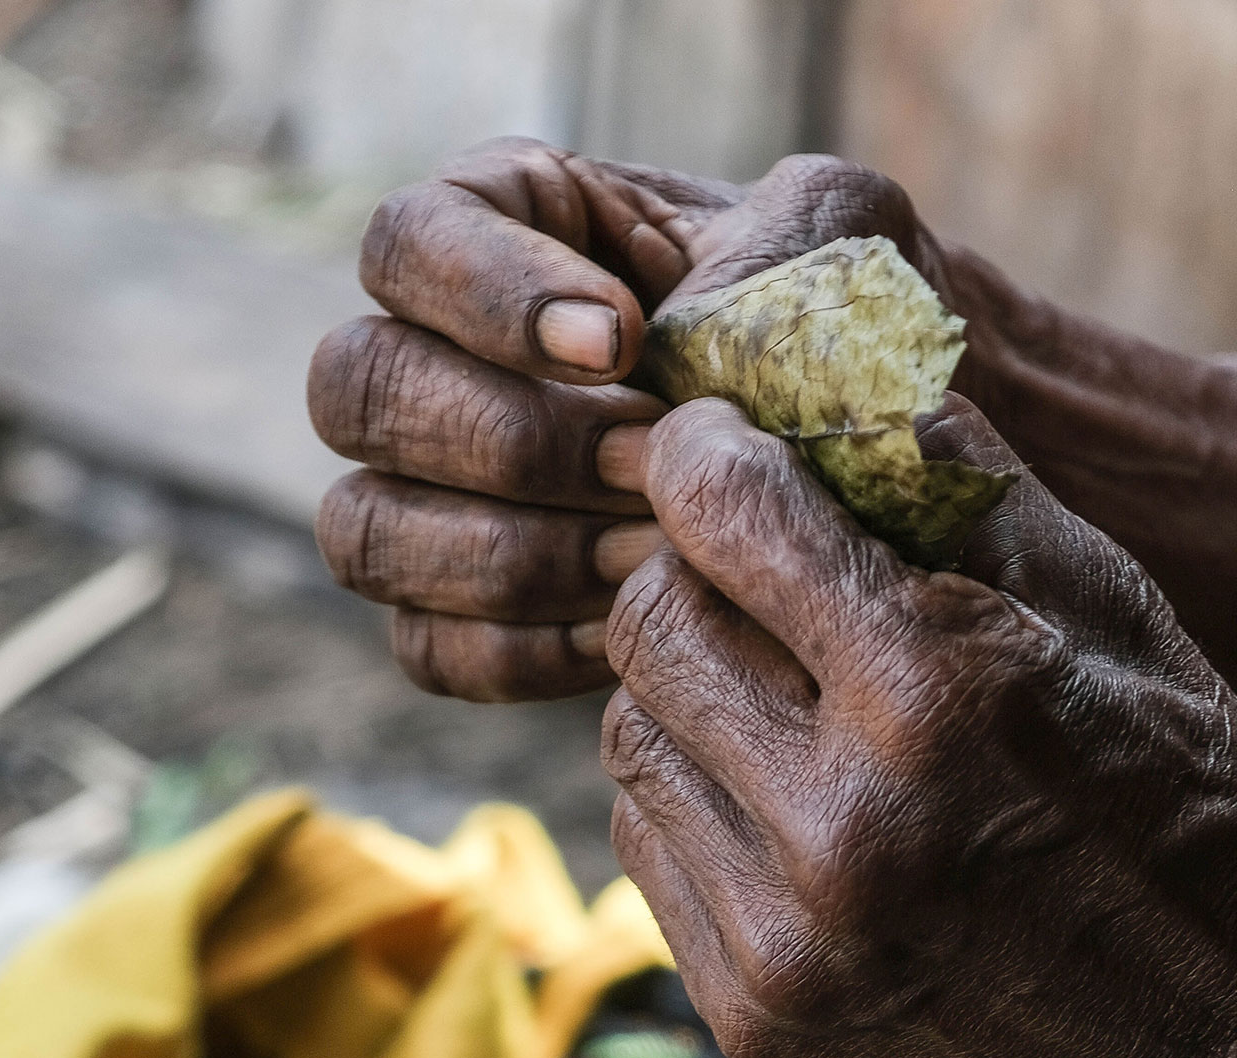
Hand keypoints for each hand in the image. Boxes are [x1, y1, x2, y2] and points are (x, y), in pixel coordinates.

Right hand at [309, 139, 1236, 708]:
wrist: (880, 475)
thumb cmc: (845, 334)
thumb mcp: (837, 245)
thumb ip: (762, 245)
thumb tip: (661, 336)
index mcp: (498, 231)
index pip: (407, 240)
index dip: (487, 295)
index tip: (618, 344)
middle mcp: (428, 358)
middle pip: (356, 389)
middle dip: (509, 441)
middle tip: (648, 467)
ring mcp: (420, 493)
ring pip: (366, 528)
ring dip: (513, 552)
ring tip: (653, 555)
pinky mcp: (447, 613)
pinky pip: (427, 647)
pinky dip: (524, 648)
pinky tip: (630, 629)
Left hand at [602, 393, 1236, 1057]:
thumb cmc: (1186, 796)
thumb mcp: (1105, 606)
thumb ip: (953, 478)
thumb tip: (822, 379)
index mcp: (940, 698)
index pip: (726, 516)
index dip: (702, 456)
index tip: (710, 445)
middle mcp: (844, 830)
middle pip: (648, 625)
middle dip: (690, 576)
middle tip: (751, 575)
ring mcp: (787, 941)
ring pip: (628, 733)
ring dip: (687, 691)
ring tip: (787, 699)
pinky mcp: (753, 1017)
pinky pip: (647, 842)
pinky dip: (696, 797)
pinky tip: (787, 801)